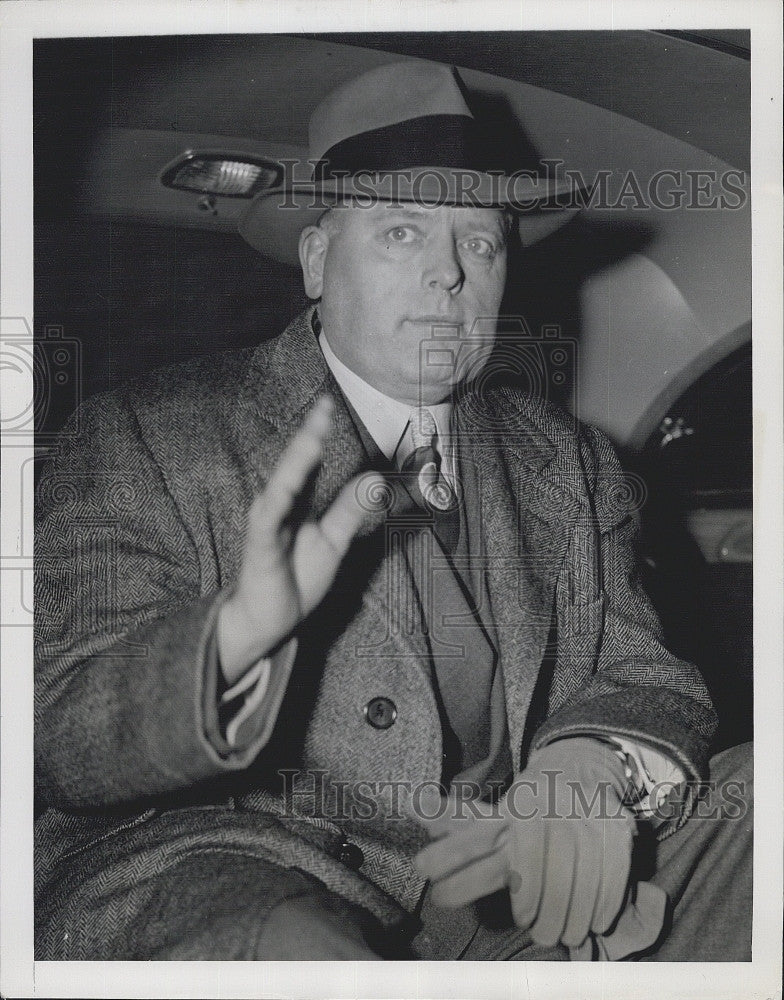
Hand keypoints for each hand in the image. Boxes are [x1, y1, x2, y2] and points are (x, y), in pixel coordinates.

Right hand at [217, 394, 381, 682]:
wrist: (269, 620)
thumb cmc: (296, 577)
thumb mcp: (333, 541)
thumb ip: (350, 510)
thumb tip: (376, 478)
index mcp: (298, 503)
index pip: (310, 462)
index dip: (318, 433)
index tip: (329, 404)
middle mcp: (280, 506)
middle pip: (295, 465)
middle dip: (308, 436)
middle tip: (323, 408)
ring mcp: (268, 525)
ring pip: (282, 487)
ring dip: (296, 461)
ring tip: (312, 436)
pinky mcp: (260, 548)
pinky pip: (267, 523)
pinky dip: (275, 504)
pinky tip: (281, 489)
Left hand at [412, 738, 635, 948]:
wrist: (582, 770)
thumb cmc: (529, 805)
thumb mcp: (493, 811)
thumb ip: (454, 819)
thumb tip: (410, 805)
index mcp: (508, 810)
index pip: (474, 840)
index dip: (456, 869)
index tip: (438, 896)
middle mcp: (540, 812)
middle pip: (528, 870)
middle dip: (527, 905)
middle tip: (527, 925)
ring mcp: (580, 820)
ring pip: (568, 879)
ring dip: (560, 915)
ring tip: (553, 932)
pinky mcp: (614, 831)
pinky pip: (605, 879)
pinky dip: (595, 907)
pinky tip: (587, 922)